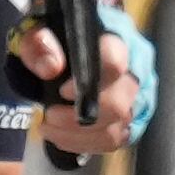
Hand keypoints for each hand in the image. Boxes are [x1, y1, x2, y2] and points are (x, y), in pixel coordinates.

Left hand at [10, 3, 155, 155]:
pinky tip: (62, 135)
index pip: (115, 62)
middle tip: (50, 114)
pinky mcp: (132, 119)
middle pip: (120, 103)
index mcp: (118, 35)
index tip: (61, 91)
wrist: (68, 49)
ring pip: (117, 127)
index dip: (88, 82)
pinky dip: (85, 144)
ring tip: (48, 126)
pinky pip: (114, 141)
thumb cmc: (57, 37)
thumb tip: (51, 67)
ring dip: (77, 135)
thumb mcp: (36, 30)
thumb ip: (38, 43)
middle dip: (78, 117)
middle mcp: (137, 66)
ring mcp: (138, 95)